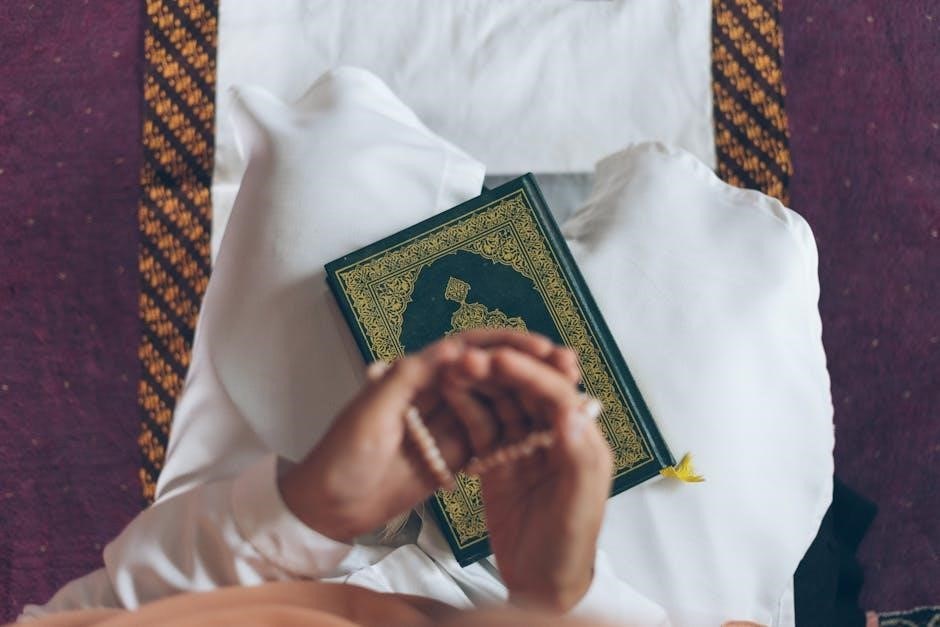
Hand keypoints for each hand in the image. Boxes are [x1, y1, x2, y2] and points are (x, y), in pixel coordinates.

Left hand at [279, 330, 577, 542]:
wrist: (325, 509)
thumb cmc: (340, 456)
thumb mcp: (372, 412)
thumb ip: (412, 377)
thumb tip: (459, 347)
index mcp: (415, 373)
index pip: (469, 348)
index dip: (507, 344)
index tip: (542, 348)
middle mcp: (436, 393)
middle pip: (490, 372)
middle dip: (527, 367)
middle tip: (567, 371)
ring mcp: (446, 425)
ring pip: (495, 403)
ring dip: (526, 399)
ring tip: (565, 402)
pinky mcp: (452, 456)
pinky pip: (489, 439)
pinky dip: (514, 435)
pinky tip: (543, 436)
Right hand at [445, 348, 612, 612]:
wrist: (541, 587)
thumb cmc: (568, 551)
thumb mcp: (578, 509)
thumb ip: (577, 459)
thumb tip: (571, 410)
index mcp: (583, 442)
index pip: (557, 394)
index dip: (529, 374)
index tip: (499, 360)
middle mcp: (555, 437)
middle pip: (527, 392)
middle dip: (500, 371)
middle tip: (468, 358)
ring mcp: (524, 448)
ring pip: (502, 404)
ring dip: (480, 384)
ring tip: (453, 368)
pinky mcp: (498, 461)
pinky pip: (483, 427)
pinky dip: (467, 408)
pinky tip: (449, 391)